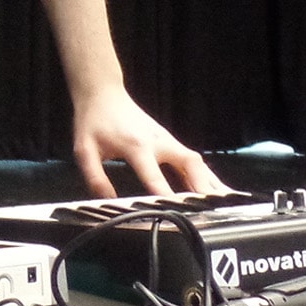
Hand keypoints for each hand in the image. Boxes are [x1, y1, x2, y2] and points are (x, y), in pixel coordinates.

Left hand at [70, 87, 237, 199]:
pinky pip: (191, 159)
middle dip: (201, 186)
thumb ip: (95, 178)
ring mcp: (166, 139)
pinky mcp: (168, 139)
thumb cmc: (93, 121)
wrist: (103, 94)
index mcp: (136, 146)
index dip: (166, 195)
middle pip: (188, 164)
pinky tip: (209, 187)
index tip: (176, 211)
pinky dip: (202, 174)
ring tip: (222, 199)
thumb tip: (107, 201)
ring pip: (195, 161)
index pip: (154, 176)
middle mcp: (157, 141)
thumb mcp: (84, 151)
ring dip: (209, 180)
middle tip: (212, 207)